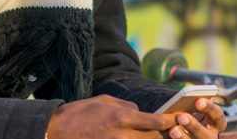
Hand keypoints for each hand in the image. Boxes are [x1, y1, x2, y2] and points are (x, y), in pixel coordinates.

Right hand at [45, 95, 176, 138]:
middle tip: (177, 131)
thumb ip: (126, 106)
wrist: (58, 131)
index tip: (178, 119)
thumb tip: (141, 113)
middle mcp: (123, 135)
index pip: (155, 122)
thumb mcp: (105, 101)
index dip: (170, 121)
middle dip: (167, 135)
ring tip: (161, 137)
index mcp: (122, 118)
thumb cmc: (81, 113)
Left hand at [166, 98, 227, 138]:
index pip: (217, 115)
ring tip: (172, 130)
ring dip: (183, 137)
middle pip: (206, 134)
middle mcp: (211, 137)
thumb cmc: (188, 117)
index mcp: (216, 124)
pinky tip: (169, 134)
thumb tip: (191, 96)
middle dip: (194, 126)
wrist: (185, 133)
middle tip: (181, 117)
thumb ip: (194, 106)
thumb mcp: (193, 111)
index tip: (198, 101)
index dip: (209, 108)